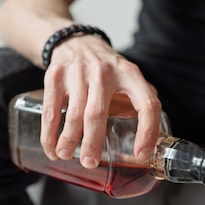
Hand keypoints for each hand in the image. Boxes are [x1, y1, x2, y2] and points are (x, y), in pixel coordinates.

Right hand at [40, 34, 161, 166]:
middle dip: (93, 142)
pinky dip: (49, 132)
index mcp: (131, 75)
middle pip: (98, 113)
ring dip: (68, 140)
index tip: (140, 154)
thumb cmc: (108, 70)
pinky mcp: (56, 75)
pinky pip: (51, 109)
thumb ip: (143, 103)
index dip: (147, 131)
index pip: (147, 104)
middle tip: (91, 162)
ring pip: (74, 113)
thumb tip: (155, 141)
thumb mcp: (130, 78)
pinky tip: (52, 148)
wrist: (77, 42)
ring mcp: (78, 72)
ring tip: (67, 156)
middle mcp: (105, 72)